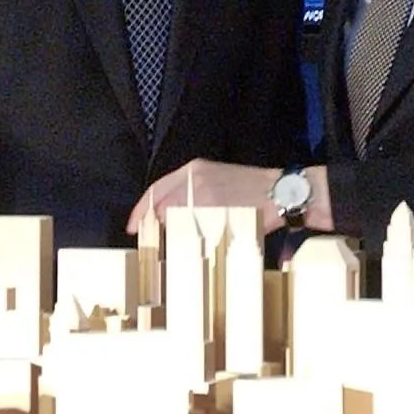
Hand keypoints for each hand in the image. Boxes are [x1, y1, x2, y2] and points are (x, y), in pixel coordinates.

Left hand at [127, 159, 279, 233]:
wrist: (280, 191)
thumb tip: (165, 214)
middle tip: (155, 240)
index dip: (141, 210)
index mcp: (193, 169)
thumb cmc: (250, 188)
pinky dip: (193, 240)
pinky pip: (196, 231)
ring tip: (181, 243)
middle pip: (162, 207)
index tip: (133, 225)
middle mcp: (195, 180)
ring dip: (175, 235)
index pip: (156, 189)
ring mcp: (206, 196)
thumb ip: (189, 192)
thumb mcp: (214, 179)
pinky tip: (199, 243)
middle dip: (156, 226)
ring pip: (177, 221)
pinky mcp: (218, 212)